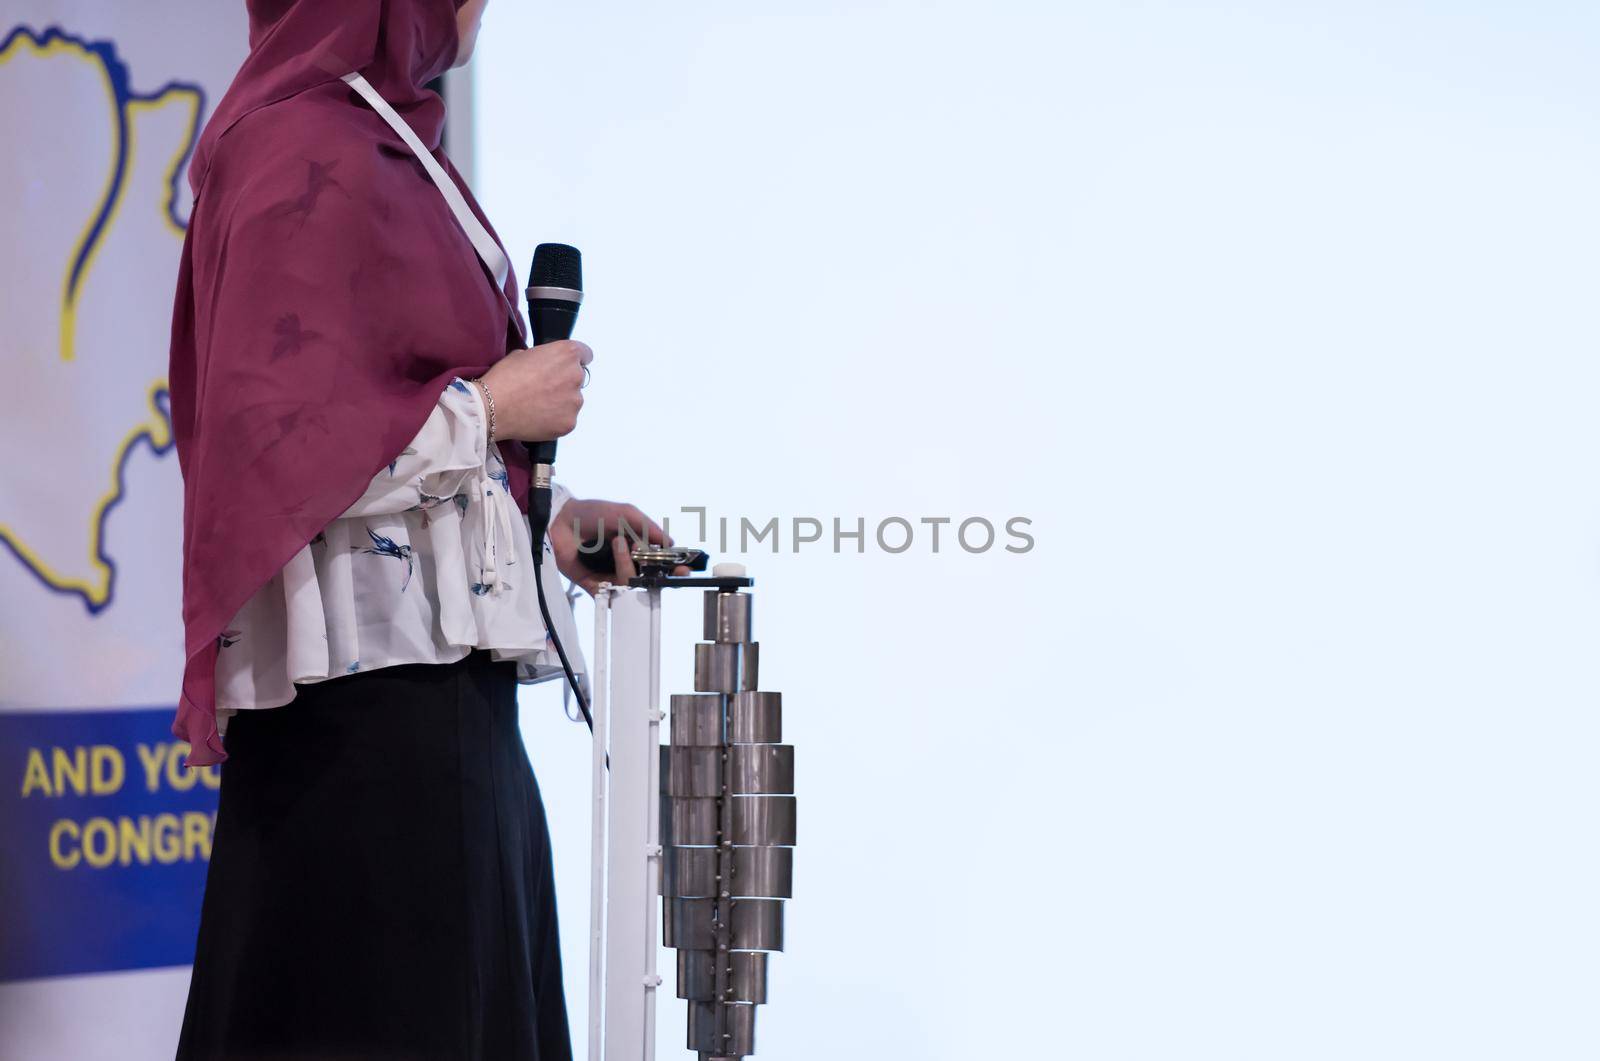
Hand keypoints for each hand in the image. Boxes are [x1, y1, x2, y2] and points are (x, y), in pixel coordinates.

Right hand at [476, 340, 591, 441]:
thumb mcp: (523, 354)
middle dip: (563, 382)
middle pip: (577, 378)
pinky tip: (537, 417)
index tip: (566, 367)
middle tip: (542, 389)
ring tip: (536, 405)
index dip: (574, 360)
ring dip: (560, 402)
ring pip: (572, 400)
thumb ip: (544, 358)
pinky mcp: (569, 422)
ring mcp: (575, 402)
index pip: (586, 354)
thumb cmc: (504, 378)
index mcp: (566, 354)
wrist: (491, 408)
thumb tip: (548, 365)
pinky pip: (566, 419)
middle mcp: (576, 376)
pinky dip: (556, 419)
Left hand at [550, 497, 688, 595]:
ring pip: (631, 585)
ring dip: (629, 566)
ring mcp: (611, 576)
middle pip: (650, 579)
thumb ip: (649, 527)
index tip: (683, 568)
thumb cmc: (592, 514)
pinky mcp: (594, 586)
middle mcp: (626, 564)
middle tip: (671, 574)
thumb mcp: (626, 513)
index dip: (673, 568)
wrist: (561, 520)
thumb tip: (671, 542)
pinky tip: (612, 567)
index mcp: (637, 548)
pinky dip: (614, 588)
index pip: (660, 563)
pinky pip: (610, 596)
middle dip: (663, 578)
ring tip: (619, 543)